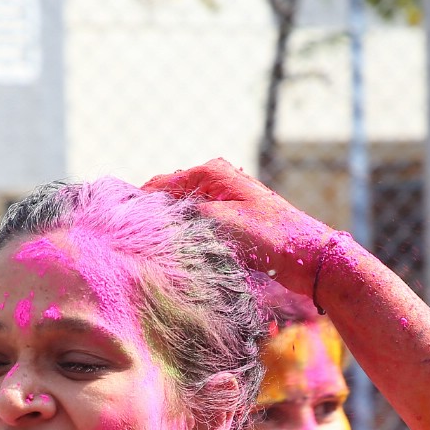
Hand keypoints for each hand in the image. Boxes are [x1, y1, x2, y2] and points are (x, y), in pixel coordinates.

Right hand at [143, 159, 338, 296]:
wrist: (309, 257)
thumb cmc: (268, 238)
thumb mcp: (218, 223)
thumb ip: (182, 216)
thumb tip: (149, 219)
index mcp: (210, 172)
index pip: (158, 185)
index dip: (138, 207)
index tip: (120, 229)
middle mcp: (214, 179)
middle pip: (169, 198)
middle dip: (154, 219)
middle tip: (136, 244)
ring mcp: (222, 198)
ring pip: (182, 214)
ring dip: (172, 231)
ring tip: (155, 250)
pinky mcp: (230, 218)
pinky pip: (196, 225)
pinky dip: (187, 236)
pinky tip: (179, 253)